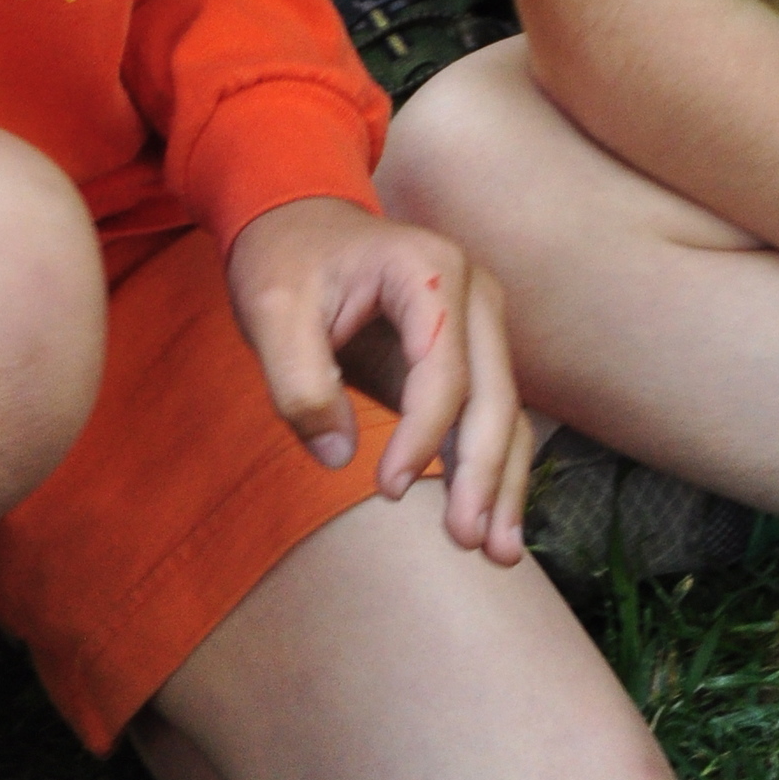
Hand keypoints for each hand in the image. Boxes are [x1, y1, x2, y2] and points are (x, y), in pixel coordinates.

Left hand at [225, 198, 531, 560]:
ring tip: (498, 554)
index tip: (387, 490)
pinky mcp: (470, 359)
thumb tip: (335, 455)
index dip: (423, 434)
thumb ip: (297, 379)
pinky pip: (491, 420)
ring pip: (507, 415)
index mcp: (430, 272)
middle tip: (467, 540)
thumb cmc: (287, 260)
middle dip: (485, 472)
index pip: (445, 368)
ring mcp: (480, 328)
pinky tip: (490, 523)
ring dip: (504, 484)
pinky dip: (492, 471)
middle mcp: (474, 296)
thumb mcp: (270, 308)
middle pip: (496, 396)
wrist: (302, 225)